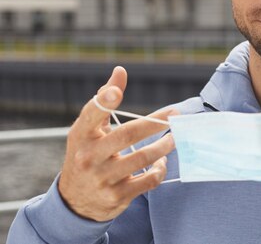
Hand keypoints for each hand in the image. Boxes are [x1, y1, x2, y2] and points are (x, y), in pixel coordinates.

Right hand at [58, 66, 177, 221]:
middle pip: (127, 135)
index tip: (117, 91)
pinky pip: (148, 181)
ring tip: (174, 138)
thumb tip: (120, 71)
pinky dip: (160, 170)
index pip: (91, 115)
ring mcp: (103, 178)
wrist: (74, 201)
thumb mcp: (88, 130)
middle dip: (155, 123)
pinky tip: (162, 162)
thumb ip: (104, 101)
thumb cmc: (87, 154)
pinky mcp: (117, 196)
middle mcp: (89, 156)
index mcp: (81, 135)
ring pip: (142, 158)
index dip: (104, 101)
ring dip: (163, 147)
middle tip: (175, 115)